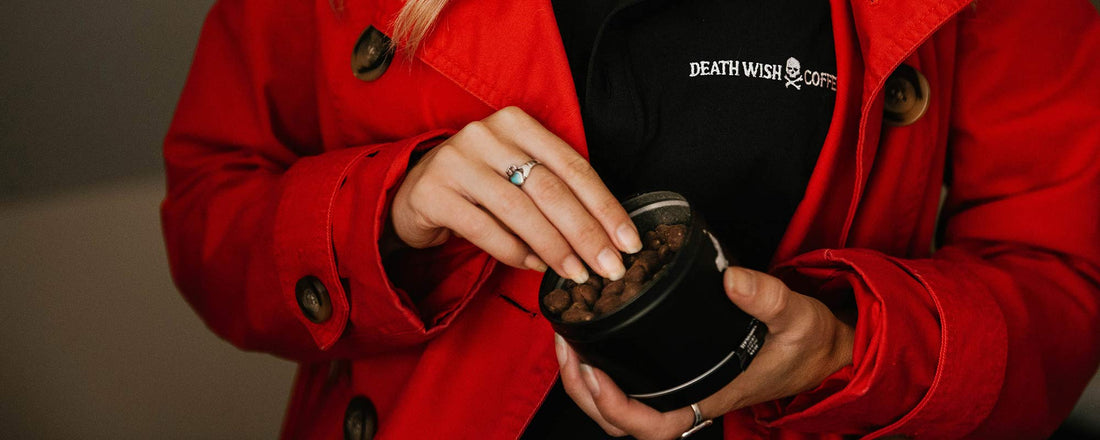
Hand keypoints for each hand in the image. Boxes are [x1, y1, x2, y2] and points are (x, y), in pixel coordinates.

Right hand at [390, 106, 642, 281]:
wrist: (413, 192)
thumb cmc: (479, 186)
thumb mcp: (517, 173)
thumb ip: (555, 190)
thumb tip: (605, 235)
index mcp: (517, 123)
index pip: (572, 166)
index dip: (605, 206)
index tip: (629, 241)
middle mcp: (486, 135)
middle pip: (550, 189)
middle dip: (586, 233)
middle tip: (610, 267)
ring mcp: (456, 161)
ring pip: (520, 211)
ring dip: (555, 248)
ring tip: (576, 274)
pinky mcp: (433, 193)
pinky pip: (485, 230)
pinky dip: (515, 253)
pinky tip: (536, 267)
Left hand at [557, 267, 854, 438]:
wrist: (820, 350)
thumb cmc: (807, 344)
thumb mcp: (796, 317)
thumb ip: (766, 298)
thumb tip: (730, 279)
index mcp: (710, 396)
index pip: (652, 425)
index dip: (615, 408)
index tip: (595, 372)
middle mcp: (689, 398)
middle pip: (619, 420)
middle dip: (583, 390)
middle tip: (566, 346)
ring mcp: (680, 387)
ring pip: (618, 405)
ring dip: (585, 379)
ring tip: (568, 340)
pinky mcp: (676, 371)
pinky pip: (630, 383)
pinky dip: (602, 367)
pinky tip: (590, 337)